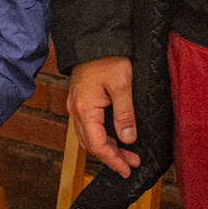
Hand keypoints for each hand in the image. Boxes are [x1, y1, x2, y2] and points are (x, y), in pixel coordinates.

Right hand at [67, 56, 139, 177]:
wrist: (94, 39)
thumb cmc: (108, 59)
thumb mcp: (122, 85)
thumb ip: (125, 114)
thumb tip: (128, 140)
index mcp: (85, 110)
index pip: (97, 145)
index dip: (113, 160)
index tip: (127, 169)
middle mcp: (76, 110)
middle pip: (91, 144)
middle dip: (111, 157)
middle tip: (131, 163)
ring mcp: (76, 106)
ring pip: (89, 136)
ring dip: (107, 147)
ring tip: (127, 153)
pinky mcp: (80, 100)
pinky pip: (88, 126)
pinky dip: (101, 136)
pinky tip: (114, 136)